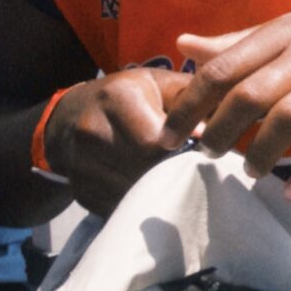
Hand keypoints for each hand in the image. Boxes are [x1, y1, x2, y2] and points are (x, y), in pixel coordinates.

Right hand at [44, 67, 196, 213]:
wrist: (70, 118)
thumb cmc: (128, 97)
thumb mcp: (159, 84)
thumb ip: (192, 98)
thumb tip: (220, 126)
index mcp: (117, 98)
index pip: (155, 140)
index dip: (183, 150)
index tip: (202, 152)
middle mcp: (92, 130)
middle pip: (145, 168)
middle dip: (175, 171)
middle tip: (196, 171)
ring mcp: (82, 165)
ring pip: (135, 192)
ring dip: (162, 190)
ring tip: (179, 181)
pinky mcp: (82, 192)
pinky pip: (121, 207)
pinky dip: (144, 203)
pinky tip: (155, 192)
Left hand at [164, 0, 290, 197]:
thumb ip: (242, 39)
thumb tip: (184, 44)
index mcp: (287, 31)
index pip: (225, 67)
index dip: (190, 103)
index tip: (167, 133)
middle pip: (251, 94)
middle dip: (219, 131)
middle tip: (204, 156)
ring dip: (262, 152)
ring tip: (249, 172)